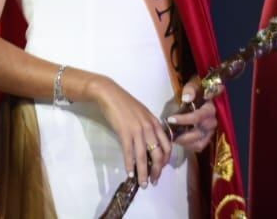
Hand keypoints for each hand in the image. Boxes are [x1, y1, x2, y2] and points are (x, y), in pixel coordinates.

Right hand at [89, 74, 172, 188]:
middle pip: (158, 154)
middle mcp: (149, 128)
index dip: (166, 161)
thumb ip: (149, 127)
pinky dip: (130, 164)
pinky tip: (129, 173)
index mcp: (155, 123)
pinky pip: (129, 152)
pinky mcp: (124, 132)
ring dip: (144, 173)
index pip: (167, 146)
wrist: (109, 93)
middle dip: (157, 171)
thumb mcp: (143, 114)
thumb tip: (150, 143)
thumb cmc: (125, 103)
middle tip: (153, 181)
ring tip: (143, 183)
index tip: (160, 169)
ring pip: (144, 157)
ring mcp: (137, 130)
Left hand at [167, 77, 216, 152]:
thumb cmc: (196, 91)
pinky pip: (199, 146)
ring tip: (172, 136)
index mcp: (209, 109)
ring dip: (184, 140)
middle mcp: (212, 122)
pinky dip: (188, 146)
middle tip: (168, 131)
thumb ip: (190, 90)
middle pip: (199, 131)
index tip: (170, 119)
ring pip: (199, 141)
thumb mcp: (193, 85)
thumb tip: (186, 98)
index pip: (199, 117)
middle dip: (183, 133)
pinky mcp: (207, 139)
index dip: (185, 119)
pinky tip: (178, 140)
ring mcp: (210, 132)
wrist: (202, 95)